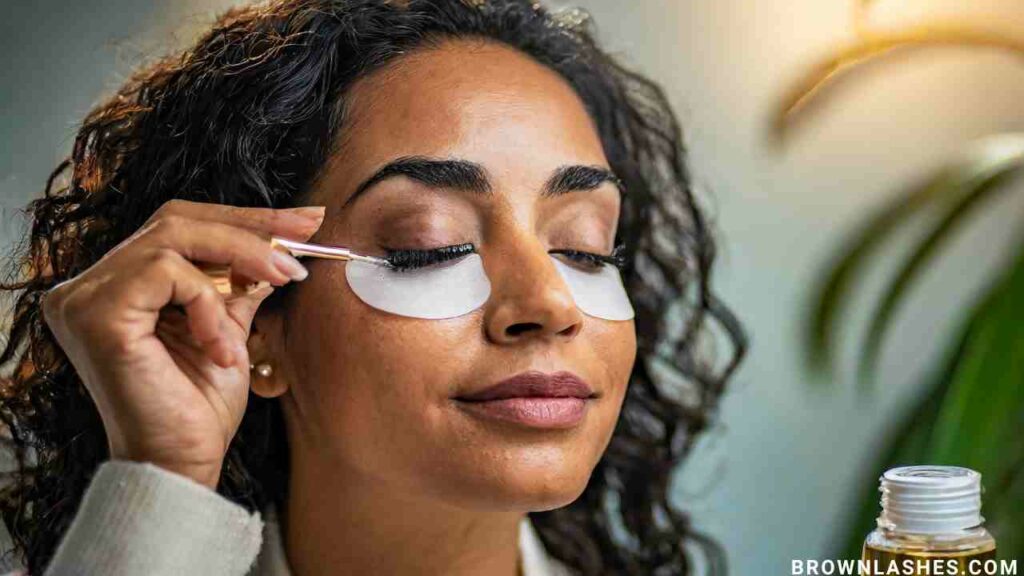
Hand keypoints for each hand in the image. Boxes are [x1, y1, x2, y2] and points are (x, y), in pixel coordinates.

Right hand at [41, 200, 323, 488]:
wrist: (182, 463)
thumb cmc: (198, 406)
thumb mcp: (228, 328)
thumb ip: (239, 282)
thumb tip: (282, 242)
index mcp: (116, 286)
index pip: (179, 227)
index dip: (243, 219)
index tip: (303, 221)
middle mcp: (89, 286)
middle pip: (176, 220)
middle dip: (249, 228)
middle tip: (303, 239)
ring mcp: (84, 297)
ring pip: (174, 237)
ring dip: (239, 259)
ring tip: (276, 288)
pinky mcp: (95, 313)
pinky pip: (166, 272)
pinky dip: (208, 303)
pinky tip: (223, 347)